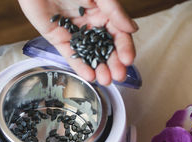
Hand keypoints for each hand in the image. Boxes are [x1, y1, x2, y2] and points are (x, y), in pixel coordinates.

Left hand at [18, 0, 137, 84]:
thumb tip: (132, 28)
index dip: (124, 47)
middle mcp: (90, 24)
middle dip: (113, 63)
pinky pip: (70, 54)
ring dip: (98, 68)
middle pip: (104, 48)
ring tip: (106, 79)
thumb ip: (114, 11)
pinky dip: (79, 66)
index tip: (128, 60)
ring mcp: (74, 33)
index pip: (118, 34)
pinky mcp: (58, 38)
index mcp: (102, 12)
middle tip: (118, 75)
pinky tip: (90, 76)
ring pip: (89, 54)